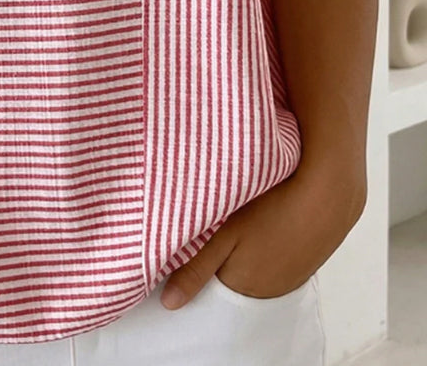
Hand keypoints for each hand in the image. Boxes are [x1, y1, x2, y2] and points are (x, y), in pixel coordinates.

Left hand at [159, 163, 365, 309]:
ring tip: (250, 221)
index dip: (202, 260)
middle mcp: (267, 291)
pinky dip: (271, 247)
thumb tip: (169, 304)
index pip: (211, 283)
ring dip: (250, 251)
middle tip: (224, 226)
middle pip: (234, 277)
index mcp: (242, 285)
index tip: (198, 239)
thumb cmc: (273, 209)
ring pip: (258, 268)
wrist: (329, 194)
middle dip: (226, 256)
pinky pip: (279, 262)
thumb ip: (196, 269)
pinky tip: (271, 224)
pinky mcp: (307, 264)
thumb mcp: (225, 234)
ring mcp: (290, 279)